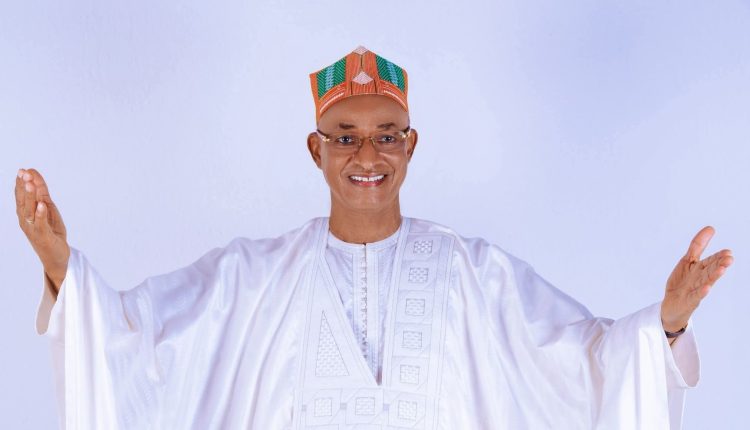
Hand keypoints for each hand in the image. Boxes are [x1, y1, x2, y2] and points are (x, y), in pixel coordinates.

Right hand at [15, 168, 69, 291]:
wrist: (57, 256)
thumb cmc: (51, 231)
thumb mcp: (47, 209)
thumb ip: (42, 194)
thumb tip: (36, 177)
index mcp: (26, 214)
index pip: (21, 196)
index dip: (21, 183)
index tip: (23, 170)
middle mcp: (26, 221)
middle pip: (23, 201)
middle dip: (24, 186)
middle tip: (24, 172)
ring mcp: (33, 229)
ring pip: (30, 210)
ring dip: (30, 196)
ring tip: (30, 183)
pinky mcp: (43, 236)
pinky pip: (41, 224)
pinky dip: (40, 214)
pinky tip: (41, 204)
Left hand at [661, 226, 733, 331]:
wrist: (671, 305)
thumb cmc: (682, 282)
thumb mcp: (687, 261)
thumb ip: (698, 245)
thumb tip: (711, 228)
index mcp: (700, 269)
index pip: (711, 260)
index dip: (718, 256)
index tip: (728, 251)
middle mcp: (700, 279)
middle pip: (711, 270)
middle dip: (719, 264)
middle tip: (729, 258)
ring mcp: (695, 290)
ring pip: (706, 281)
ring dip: (714, 275)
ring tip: (722, 269)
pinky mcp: (689, 300)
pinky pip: (696, 296)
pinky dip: (702, 292)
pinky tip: (707, 288)